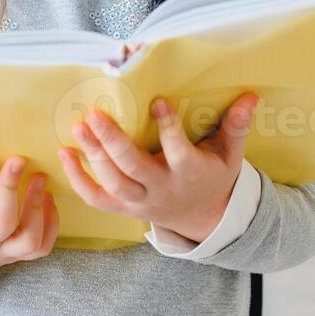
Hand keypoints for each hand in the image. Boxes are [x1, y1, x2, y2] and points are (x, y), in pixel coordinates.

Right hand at [0, 149, 58, 289]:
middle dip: (11, 191)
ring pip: (29, 240)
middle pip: (3, 224)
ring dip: (38, 209)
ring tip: (41, 177)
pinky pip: (41, 248)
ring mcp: (0, 254)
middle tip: (18, 158)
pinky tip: (49, 198)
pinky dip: (50, 225)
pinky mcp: (14, 256)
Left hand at [57, 92, 258, 243]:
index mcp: (189, 173)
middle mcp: (162, 189)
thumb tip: (250, 96)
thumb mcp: (231, 154)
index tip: (157, 101)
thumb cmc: (215, 176)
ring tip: (78, 126)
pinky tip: (64, 153)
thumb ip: (236, 126)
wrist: (203, 219)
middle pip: (133, 168)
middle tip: (95, 114)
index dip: (168, 127)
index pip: (178, 151)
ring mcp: (140, 202)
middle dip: (112, 142)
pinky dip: (77, 179)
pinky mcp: (123, 209)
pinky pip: (96, 199)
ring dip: (92, 156)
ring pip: (112, 183)